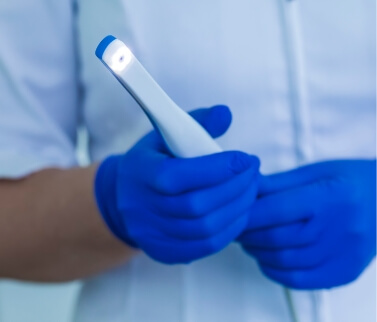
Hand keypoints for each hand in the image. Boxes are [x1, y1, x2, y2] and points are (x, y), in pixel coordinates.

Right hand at [95, 105, 259, 263]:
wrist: (124, 197)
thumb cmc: (153, 161)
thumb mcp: (166, 135)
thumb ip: (197, 123)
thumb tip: (226, 114)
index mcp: (140, 173)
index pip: (179, 176)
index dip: (217, 168)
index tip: (245, 158)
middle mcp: (142, 208)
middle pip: (196, 205)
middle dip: (235, 188)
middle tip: (254, 173)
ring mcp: (152, 235)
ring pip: (205, 229)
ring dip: (237, 209)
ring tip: (251, 190)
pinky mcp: (164, 252)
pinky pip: (204, 247)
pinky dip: (229, 230)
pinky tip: (239, 212)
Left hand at [238, 160, 375, 288]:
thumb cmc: (349, 180)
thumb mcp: (315, 172)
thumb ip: (277, 184)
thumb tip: (244, 188)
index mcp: (329, 197)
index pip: (275, 210)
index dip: (247, 214)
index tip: (234, 212)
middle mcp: (339, 229)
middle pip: (276, 238)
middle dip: (247, 234)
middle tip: (237, 227)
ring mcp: (344, 255)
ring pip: (284, 261)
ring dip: (257, 252)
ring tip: (249, 241)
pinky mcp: (345, 273)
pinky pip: (300, 280)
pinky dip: (275, 271)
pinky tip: (267, 259)